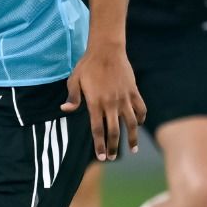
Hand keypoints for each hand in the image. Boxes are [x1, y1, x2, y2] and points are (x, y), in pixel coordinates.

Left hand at [62, 41, 146, 160]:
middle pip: (114, 131)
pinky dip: (141, 117)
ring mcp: (124, 98)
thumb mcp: (75, 79)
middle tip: (113, 157)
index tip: (102, 157)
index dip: (100, 145)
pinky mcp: (133, 91)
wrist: (107, 49)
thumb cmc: (88, 64)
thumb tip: (65, 110)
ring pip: (131, 123)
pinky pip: (140, 108)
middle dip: (114, 147)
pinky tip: (140, 124)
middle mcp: (111, 103)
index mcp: (95, 103)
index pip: (98, 129)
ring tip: (133, 149)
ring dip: (132, 138)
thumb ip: (72, 97)